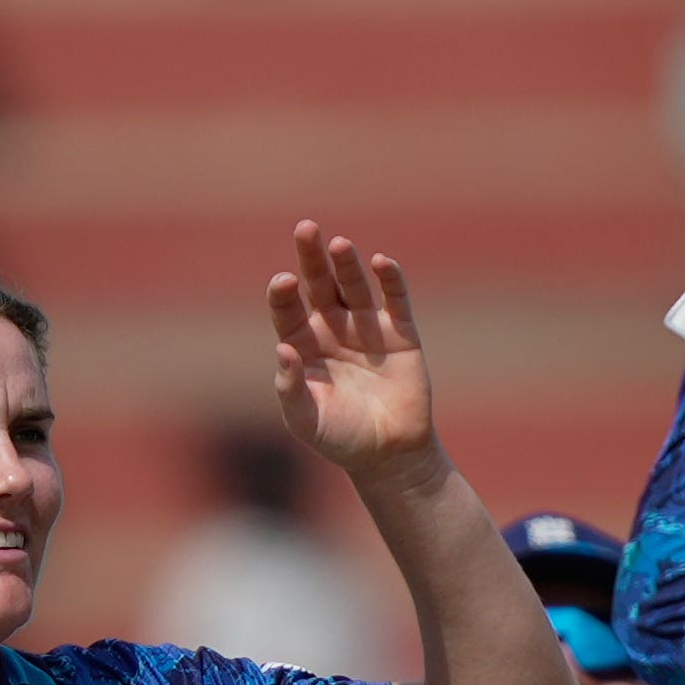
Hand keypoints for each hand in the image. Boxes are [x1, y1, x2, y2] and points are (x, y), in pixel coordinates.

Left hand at [268, 222, 438, 486]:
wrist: (389, 456)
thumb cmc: (340, 438)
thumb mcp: (305, 420)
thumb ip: (290, 388)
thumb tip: (283, 349)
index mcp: (302, 344)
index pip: (287, 308)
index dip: (283, 293)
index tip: (283, 282)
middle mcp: (332, 328)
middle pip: (318, 283)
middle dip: (311, 256)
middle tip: (305, 228)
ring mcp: (367, 328)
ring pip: (353, 285)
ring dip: (347, 263)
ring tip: (339, 244)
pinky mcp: (401, 334)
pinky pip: (395, 300)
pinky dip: (390, 280)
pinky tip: (382, 262)